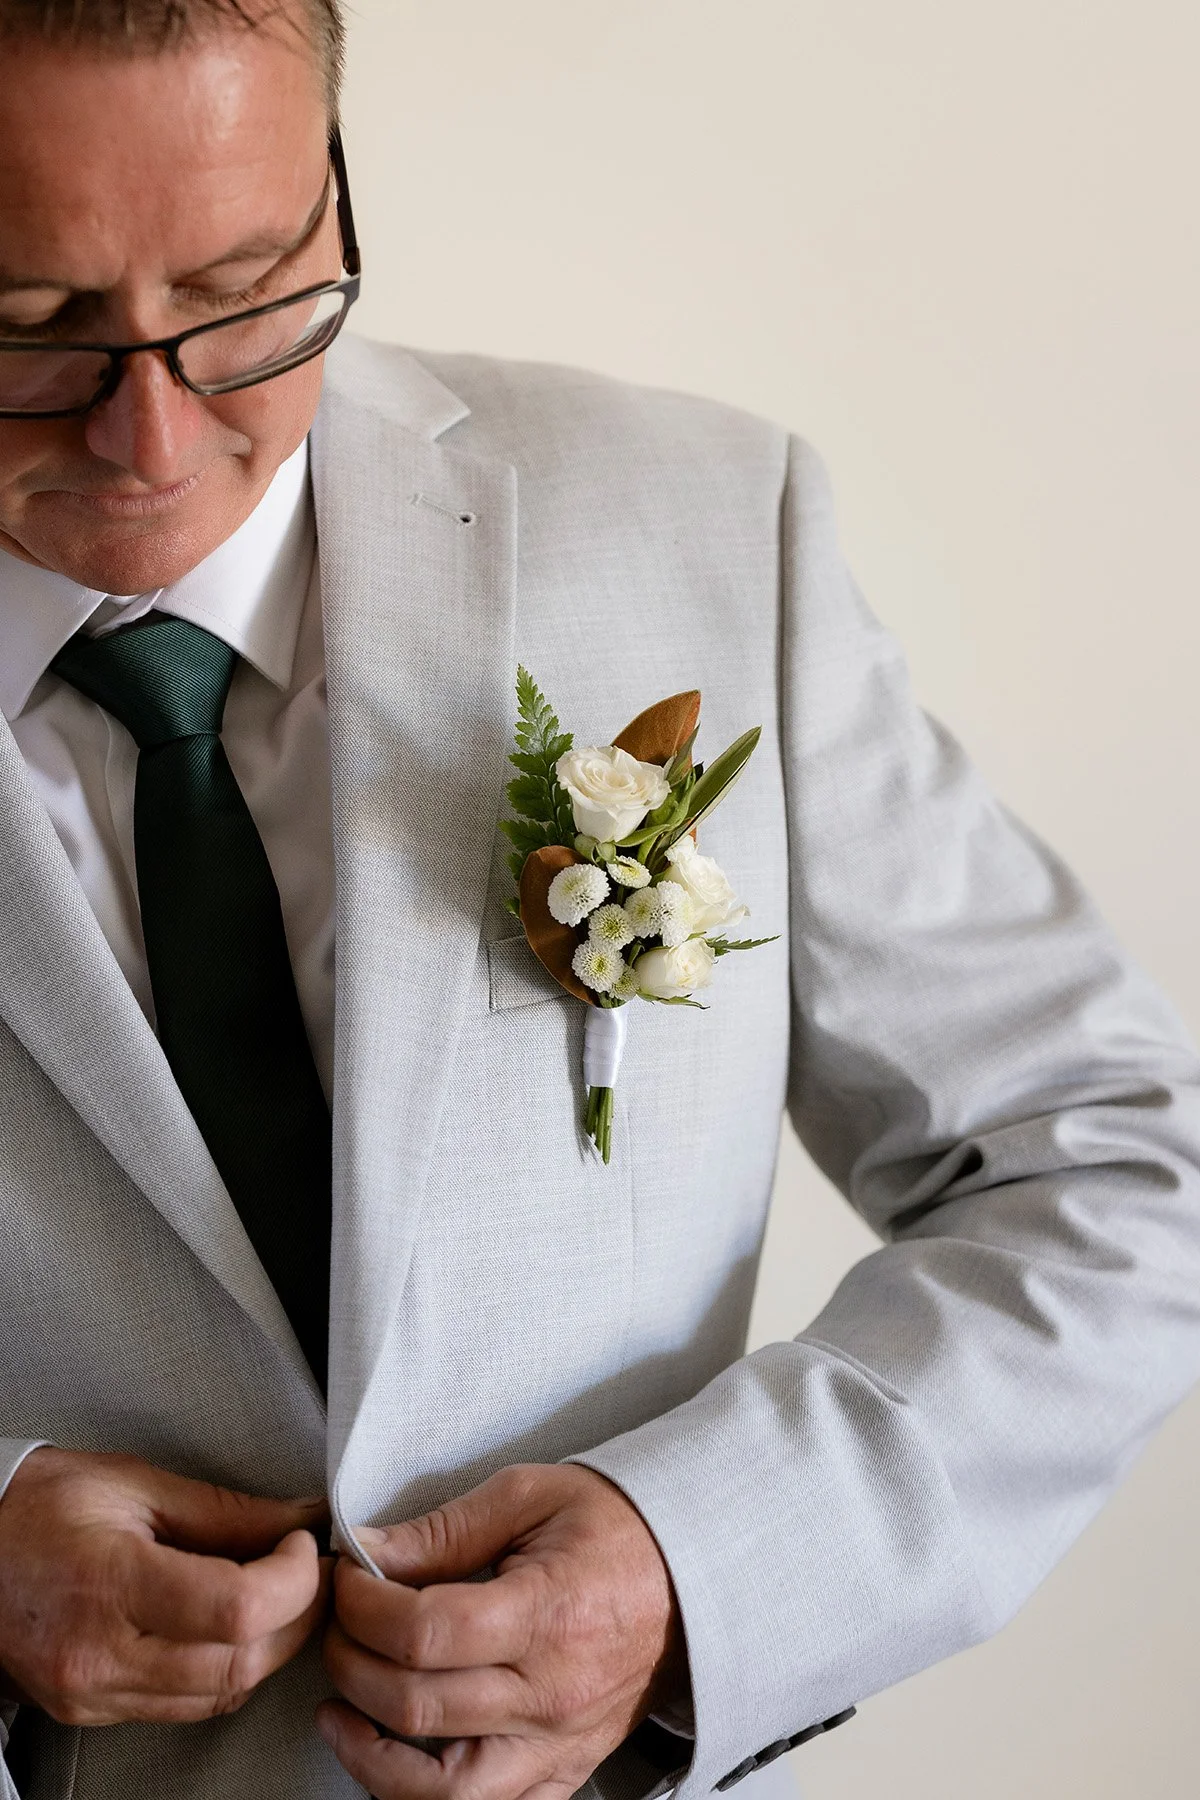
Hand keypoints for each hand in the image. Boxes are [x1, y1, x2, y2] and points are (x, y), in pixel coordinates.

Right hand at [0, 1446, 330, 1724]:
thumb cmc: (34, 1509)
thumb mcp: (133, 1484)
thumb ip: (225, 1511)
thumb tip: (298, 1518)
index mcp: (109, 1583)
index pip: (235, 1609)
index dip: (293, 1580)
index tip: (305, 1546)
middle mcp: (99, 1655)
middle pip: (239, 1663)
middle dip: (297, 1616)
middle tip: (308, 1569)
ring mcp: (94, 1693)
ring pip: (221, 1694)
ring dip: (270, 1647)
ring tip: (277, 1593)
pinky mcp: (92, 1712)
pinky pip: (187, 1708)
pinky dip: (228, 1670)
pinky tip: (232, 1628)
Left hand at [318, 1463, 684, 1799]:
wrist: (694, 1575)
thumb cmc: (615, 1528)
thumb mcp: (530, 1496)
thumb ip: (443, 1530)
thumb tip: (366, 1553)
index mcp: (547, 1614)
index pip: (422, 1633)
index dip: (361, 1607)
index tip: (345, 1577)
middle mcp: (551, 1694)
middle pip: (417, 1707)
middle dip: (350, 1663)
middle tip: (338, 1625)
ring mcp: (558, 1745)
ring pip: (441, 1793)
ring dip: (370, 1757)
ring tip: (341, 1712)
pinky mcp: (563, 1772)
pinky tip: (394, 1759)